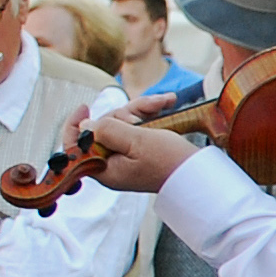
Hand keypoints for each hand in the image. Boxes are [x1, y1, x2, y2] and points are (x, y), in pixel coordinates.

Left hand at [81, 108, 200, 193]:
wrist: (199, 174)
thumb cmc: (170, 162)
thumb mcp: (136, 141)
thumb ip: (106, 130)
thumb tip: (86, 124)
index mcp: (106, 169)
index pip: (77, 147)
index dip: (76, 126)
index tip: (84, 107)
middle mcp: (114, 164)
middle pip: (103, 128)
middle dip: (123, 115)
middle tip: (143, 116)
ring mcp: (128, 156)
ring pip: (122, 123)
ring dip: (141, 110)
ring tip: (163, 104)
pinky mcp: (142, 150)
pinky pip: (138, 126)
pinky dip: (150, 113)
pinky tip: (168, 103)